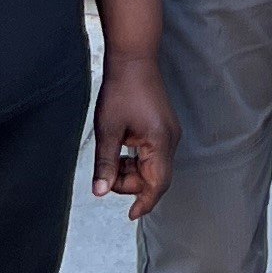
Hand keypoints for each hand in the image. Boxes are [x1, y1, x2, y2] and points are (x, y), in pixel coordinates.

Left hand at [93, 50, 172, 215]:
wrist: (133, 58)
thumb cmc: (121, 90)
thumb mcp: (108, 130)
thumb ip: (105, 163)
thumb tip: (100, 191)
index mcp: (160, 141)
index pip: (157, 184)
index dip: (144, 202)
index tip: (131, 215)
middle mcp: (171, 139)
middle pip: (155, 177)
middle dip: (131, 184)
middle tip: (107, 175)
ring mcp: (169, 133)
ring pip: (153, 166)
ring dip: (132, 171)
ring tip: (111, 158)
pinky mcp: (163, 128)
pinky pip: (153, 154)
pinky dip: (137, 159)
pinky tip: (121, 150)